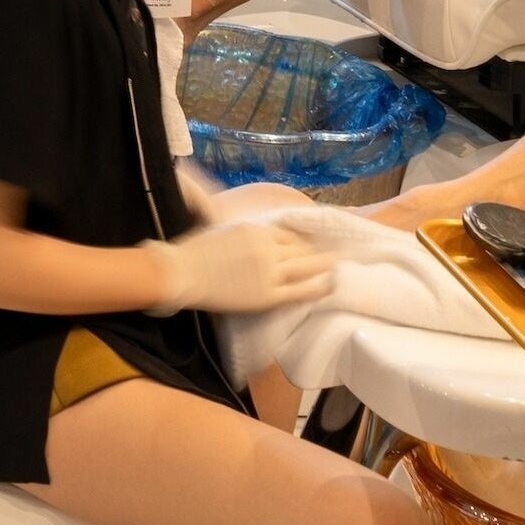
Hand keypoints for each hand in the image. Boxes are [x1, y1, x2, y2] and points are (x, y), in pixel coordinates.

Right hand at [143, 220, 334, 316]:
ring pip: (307, 267)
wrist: (182, 273)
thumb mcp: (222, 230)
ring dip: (326, 266)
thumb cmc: (194, 252)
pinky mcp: (269, 294)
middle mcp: (268, 247)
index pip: (289, 235)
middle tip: (339, 254)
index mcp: (255, 229)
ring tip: (342, 266)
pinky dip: (318, 286)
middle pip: (302, 249)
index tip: (312, 246)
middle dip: (321, 252)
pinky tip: (331, 285)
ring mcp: (270, 271)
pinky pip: (301, 290)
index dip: (303, 242)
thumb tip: (255, 237)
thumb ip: (244, 233)